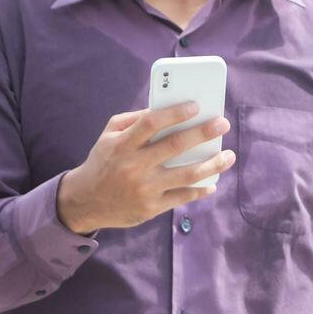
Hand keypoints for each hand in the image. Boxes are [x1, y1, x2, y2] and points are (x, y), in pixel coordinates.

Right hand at [56, 103, 234, 233]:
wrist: (84, 202)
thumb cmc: (103, 161)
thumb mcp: (109, 135)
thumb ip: (134, 119)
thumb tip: (166, 108)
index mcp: (122, 145)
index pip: (151, 123)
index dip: (175, 113)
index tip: (196, 106)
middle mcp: (134, 166)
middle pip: (175, 146)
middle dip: (203, 133)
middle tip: (223, 124)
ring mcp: (144, 189)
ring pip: (187, 174)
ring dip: (213, 164)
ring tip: (229, 155)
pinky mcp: (151, 208)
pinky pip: (183, 197)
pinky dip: (201, 190)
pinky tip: (213, 182)